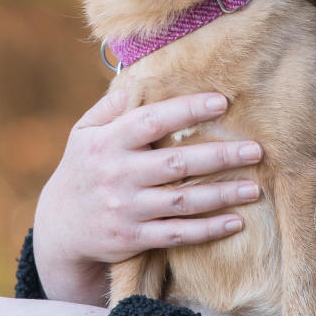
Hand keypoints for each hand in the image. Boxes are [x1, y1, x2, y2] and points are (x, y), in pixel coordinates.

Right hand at [33, 85, 263, 304]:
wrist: (59, 227)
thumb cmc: (82, 169)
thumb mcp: (84, 132)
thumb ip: (113, 106)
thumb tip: (143, 76)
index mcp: (107, 142)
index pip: (151, 120)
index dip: (187, 110)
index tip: (222, 101)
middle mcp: (117, 174)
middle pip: (176, 162)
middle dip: (220, 156)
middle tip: (256, 149)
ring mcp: (126, 209)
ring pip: (182, 201)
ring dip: (222, 195)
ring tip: (255, 188)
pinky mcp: (134, 238)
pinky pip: (177, 234)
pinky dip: (208, 230)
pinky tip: (235, 222)